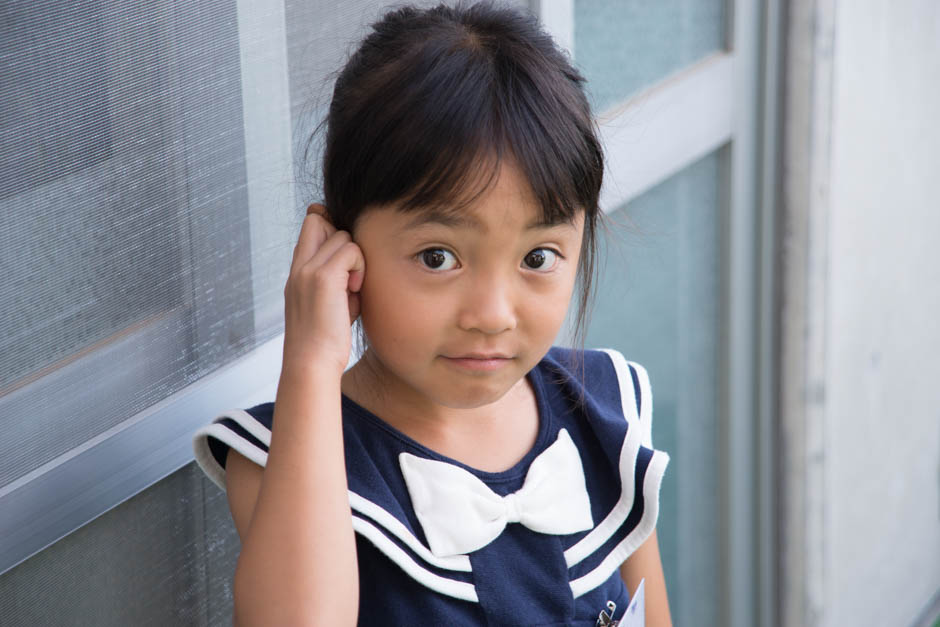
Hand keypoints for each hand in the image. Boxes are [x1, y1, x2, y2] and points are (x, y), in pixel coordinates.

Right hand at [281, 203, 364, 374]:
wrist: (311, 363)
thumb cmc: (325, 340)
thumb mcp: (328, 303)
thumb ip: (337, 280)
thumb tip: (356, 264)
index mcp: (296, 272)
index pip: (309, 226)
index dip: (329, 228)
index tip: (346, 255)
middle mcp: (298, 267)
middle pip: (319, 220)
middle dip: (342, 239)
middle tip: (349, 272)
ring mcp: (307, 270)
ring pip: (342, 235)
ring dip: (356, 259)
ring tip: (352, 288)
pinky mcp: (322, 277)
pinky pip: (351, 250)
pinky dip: (360, 267)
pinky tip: (354, 290)